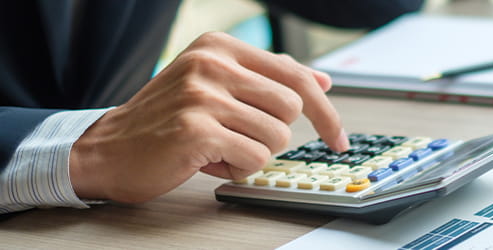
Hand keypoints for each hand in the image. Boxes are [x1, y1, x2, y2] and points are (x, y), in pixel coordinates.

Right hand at [68, 32, 349, 202]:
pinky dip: (239, 168)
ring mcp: (203, 95)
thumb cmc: (165, 121)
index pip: (297, 75)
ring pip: (277, 136)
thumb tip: (322, 81)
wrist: (107, 150)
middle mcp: (211, 63)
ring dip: (254, 153)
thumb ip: (267, 78)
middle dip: (274, 133)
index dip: (326, 111)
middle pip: (292, 107)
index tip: (338, 136)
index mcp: (219, 46)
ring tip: (219, 148)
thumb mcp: (214, 85)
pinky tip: (210, 161)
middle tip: (242, 139)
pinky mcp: (197, 129)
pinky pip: (254, 158)